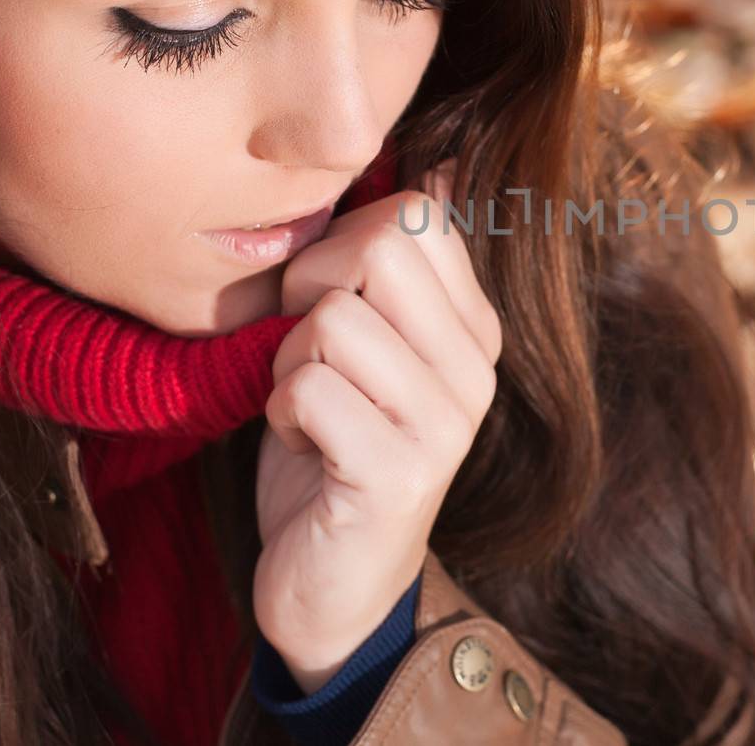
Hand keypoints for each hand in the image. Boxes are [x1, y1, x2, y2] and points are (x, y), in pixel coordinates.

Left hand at [253, 159, 501, 693]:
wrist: (335, 588)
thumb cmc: (334, 449)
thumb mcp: (367, 347)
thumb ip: (389, 269)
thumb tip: (437, 166)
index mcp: (472, 328)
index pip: (415, 215)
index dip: (342, 245)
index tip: (328, 305)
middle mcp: (475, 368)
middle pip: (381, 248)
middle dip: (313, 289)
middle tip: (307, 352)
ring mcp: (445, 423)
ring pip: (334, 321)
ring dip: (289, 364)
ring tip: (308, 410)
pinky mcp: (400, 474)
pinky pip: (309, 390)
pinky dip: (279, 413)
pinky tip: (301, 447)